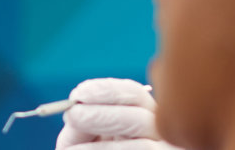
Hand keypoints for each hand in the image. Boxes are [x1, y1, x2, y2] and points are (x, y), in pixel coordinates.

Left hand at [57, 78, 175, 149]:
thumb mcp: (83, 141)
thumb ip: (80, 126)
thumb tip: (73, 111)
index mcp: (145, 117)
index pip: (134, 95)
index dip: (107, 90)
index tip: (78, 93)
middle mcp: (162, 134)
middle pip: (142, 116)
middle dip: (103, 113)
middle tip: (72, 115)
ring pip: (142, 146)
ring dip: (100, 147)